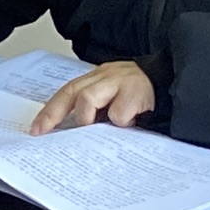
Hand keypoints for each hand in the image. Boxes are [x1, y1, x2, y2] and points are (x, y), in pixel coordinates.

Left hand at [33, 60, 156, 132]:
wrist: (173, 80)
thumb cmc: (140, 95)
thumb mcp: (114, 97)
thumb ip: (95, 109)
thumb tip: (72, 133)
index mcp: (97, 78)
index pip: (66, 92)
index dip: (49, 111)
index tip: (36, 129)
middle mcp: (105, 76)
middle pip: (70, 92)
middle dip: (53, 114)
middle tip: (43, 132)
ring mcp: (119, 82)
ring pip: (87, 99)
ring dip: (89, 118)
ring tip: (101, 128)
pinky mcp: (135, 92)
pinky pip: (118, 113)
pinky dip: (120, 122)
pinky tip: (131, 123)